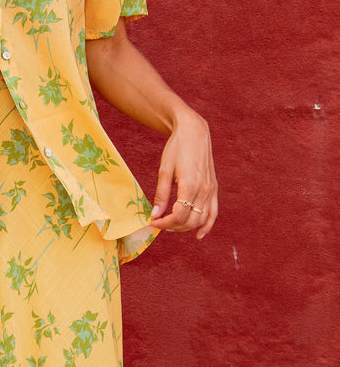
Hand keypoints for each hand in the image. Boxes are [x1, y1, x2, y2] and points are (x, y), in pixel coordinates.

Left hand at [151, 110, 217, 239]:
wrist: (194, 132)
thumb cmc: (176, 148)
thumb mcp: (164, 169)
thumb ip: (161, 194)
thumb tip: (155, 215)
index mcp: (190, 185)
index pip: (178, 215)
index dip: (163, 223)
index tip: (152, 222)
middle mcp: (204, 190)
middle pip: (190, 220)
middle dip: (172, 226)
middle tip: (158, 223)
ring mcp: (211, 190)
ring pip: (201, 219)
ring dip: (186, 227)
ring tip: (171, 226)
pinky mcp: (214, 188)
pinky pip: (213, 213)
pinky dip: (207, 225)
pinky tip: (198, 234)